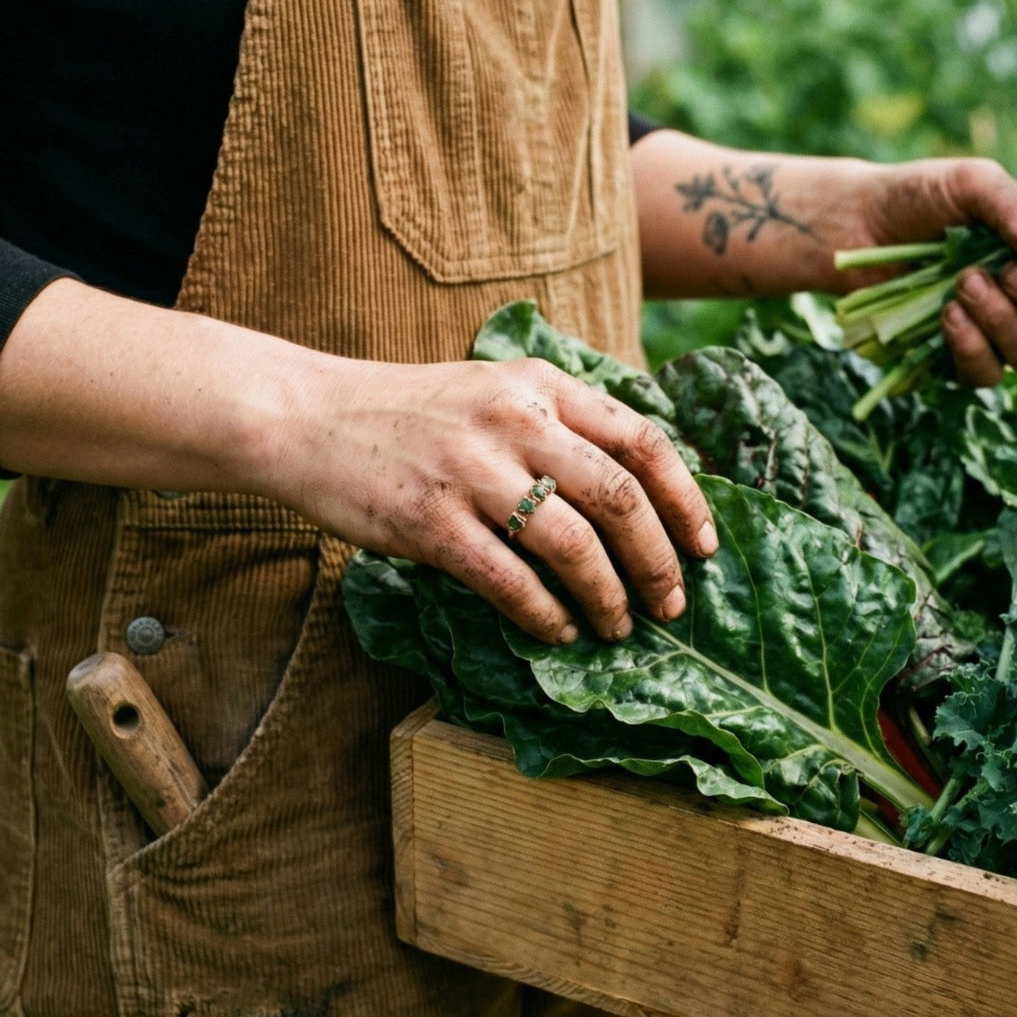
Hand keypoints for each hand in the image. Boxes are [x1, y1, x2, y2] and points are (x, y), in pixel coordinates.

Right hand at [271, 354, 717, 644]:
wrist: (311, 418)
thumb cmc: (412, 414)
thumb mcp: (495, 392)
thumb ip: (559, 427)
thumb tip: (636, 500)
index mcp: (540, 384)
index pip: (642, 441)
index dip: (687, 499)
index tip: (705, 548)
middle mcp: (514, 420)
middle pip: (619, 496)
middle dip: (658, 560)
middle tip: (672, 605)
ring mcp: (471, 470)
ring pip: (572, 544)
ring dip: (608, 596)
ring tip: (619, 628)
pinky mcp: (430, 522)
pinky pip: (509, 580)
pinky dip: (545, 615)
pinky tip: (559, 632)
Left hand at [850, 158, 1016, 386]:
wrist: (857, 224)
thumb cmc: (923, 196)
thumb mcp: (972, 184)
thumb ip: (1015, 208)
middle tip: (1009, 272)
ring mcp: (999, 335)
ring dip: (1002, 322)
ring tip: (964, 282)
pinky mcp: (958, 359)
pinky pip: (985, 374)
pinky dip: (970, 347)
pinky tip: (948, 314)